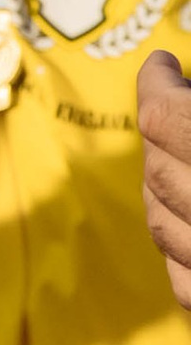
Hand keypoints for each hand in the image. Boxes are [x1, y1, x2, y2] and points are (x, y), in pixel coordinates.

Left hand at [138, 48, 190, 309]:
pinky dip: (180, 245)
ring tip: (189, 160)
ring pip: (161, 223)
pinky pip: (182, 277)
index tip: (162, 67)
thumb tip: (177, 85)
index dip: (156, 86)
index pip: (163, 119)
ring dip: (166, 186)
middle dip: (165, 135)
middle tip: (182, 110)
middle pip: (157, 170)